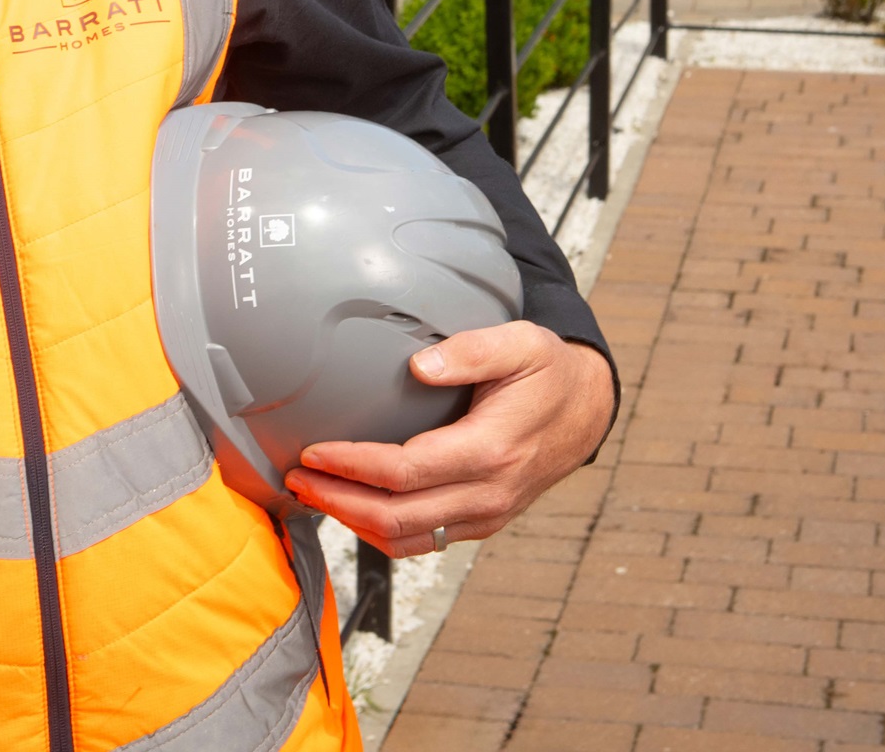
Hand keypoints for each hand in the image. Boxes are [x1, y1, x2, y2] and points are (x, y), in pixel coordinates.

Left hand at [282, 321, 613, 557]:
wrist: (588, 409)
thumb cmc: (549, 373)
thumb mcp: (521, 343)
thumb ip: (471, 350)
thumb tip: (420, 365)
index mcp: (492, 451)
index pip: (406, 473)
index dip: (353, 466)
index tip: (314, 451)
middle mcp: (489, 494)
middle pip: (397, 518)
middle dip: (338, 502)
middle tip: (297, 479)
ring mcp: (487, 515)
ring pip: (408, 540)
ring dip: (353, 522)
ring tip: (313, 494)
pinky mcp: (482, 521)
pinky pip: (424, 542)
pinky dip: (380, 532)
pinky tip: (352, 508)